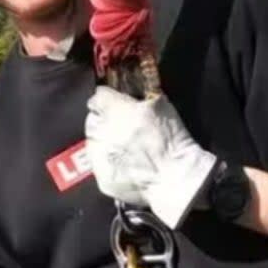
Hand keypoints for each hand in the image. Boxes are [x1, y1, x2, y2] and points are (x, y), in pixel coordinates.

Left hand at [84, 86, 217, 228]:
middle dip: (103, 121)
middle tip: (119, 127)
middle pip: (92, 119)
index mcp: (117, 110)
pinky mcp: (101, 177)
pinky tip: (123, 163)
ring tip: (122, 147)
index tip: (112, 104)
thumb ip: (141, 94)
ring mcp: (100, 156)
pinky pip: (98, 164)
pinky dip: (107, 162)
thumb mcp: (161, 104)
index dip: (107, 99)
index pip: (98, 96)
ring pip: (92, 142)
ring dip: (103, 141)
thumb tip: (131, 91)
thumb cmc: (172, 138)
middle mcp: (103, 131)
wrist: (176, 177)